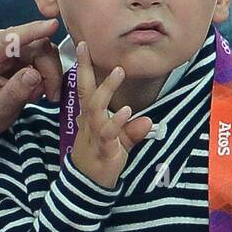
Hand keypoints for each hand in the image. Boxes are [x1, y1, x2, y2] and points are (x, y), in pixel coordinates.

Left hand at [0, 18, 65, 143]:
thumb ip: (15, 92)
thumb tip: (34, 75)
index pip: (9, 38)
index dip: (32, 31)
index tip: (52, 26)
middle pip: (35, 45)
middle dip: (49, 70)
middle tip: (52, 95)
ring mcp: (11, 45)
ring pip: (44, 50)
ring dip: (49, 74)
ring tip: (39, 95)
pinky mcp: (22, 49)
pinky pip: (44, 55)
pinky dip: (47, 73)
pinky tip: (36, 88)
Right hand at [68, 41, 152, 188]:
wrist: (88, 187)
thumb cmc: (101, 159)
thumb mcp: (119, 142)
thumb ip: (133, 130)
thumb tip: (148, 121)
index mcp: (91, 117)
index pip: (85, 88)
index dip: (84, 67)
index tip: (82, 44)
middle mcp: (90, 122)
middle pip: (86, 92)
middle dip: (85, 69)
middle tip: (88, 46)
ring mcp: (95, 135)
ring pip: (96, 108)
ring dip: (107, 89)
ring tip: (119, 71)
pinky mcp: (103, 149)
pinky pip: (108, 133)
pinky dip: (117, 121)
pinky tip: (126, 111)